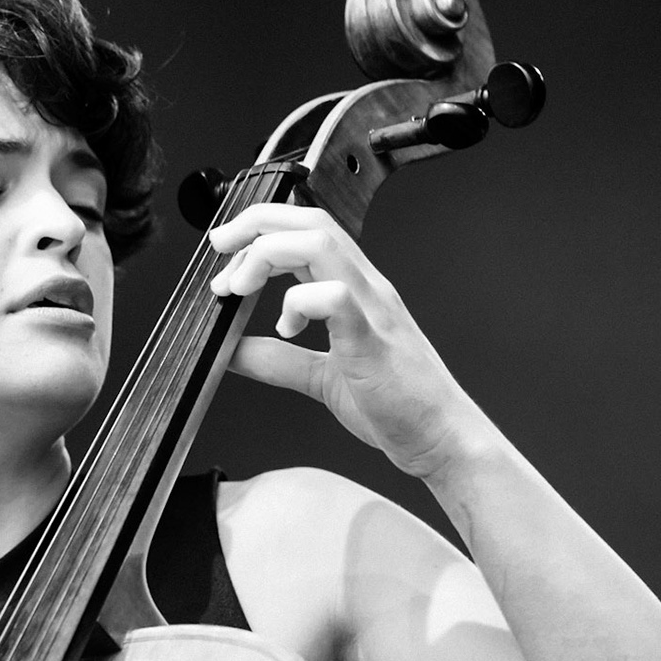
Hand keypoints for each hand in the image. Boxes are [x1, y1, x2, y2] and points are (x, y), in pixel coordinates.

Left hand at [209, 204, 492, 476]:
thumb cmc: (397, 405)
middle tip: (219, 249)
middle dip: (255, 224)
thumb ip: (276, 360)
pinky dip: (299, 302)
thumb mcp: (319, 377)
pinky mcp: (372, 341)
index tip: (226, 253)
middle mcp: (366, 288)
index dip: (261, 229)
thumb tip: (231, 350)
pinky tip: (286, 328)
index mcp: (356, 290)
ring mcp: (372, 310)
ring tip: (239, 286)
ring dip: (267, 254)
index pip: (308, 231)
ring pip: (320, 245)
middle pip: (310, 222)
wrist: (441, 438)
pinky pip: (335, 299)